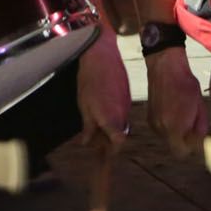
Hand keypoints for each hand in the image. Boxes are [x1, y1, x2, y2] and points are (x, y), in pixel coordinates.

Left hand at [76, 33, 132, 147]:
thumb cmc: (90, 81)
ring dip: (110, 127)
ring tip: (96, 123)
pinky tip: (102, 107)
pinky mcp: (127, 95)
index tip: (104, 156)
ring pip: (120, 122)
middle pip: (120, 135)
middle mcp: (122, 113)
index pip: (118, 143)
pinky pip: (121, 111)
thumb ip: (88, 126)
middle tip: (97, 142)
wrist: (102, 55)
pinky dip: (113, 114)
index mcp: (111, 118)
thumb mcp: (84, 105)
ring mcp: (126, 103)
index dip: (112, 151)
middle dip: (109, 140)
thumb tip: (87, 142)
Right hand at [145, 46, 207, 155]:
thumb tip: (200, 140)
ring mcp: (153, 123)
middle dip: (185, 140)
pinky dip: (169, 125)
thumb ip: (200, 126)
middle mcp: (161, 128)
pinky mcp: (149, 118)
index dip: (191, 147)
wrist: (165, 67)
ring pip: (168, 139)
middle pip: (175, 147)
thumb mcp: (199, 105)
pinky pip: (162, 130)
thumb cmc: (186, 84)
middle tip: (191, 122)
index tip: (197, 136)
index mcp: (174, 126)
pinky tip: (173, 110)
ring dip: (176, 132)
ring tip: (182, 113)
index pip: (182, 152)